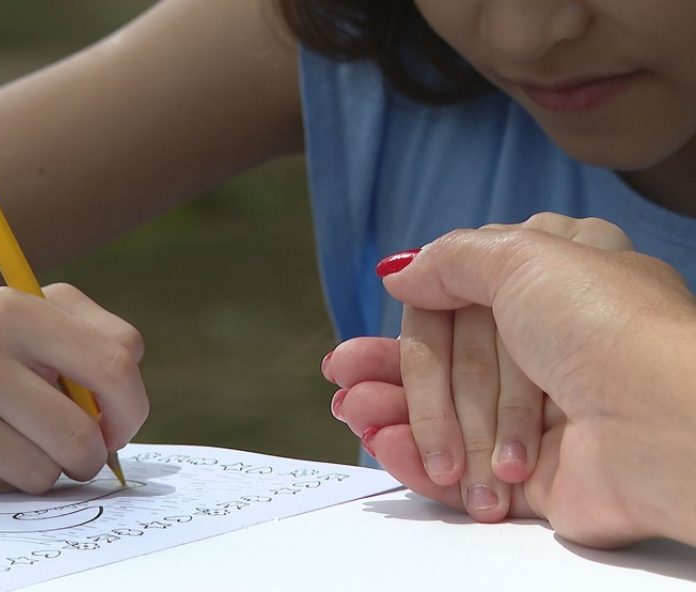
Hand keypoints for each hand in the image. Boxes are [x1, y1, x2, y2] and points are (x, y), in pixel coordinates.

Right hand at [0, 283, 147, 493]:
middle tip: (80, 447)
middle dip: (94, 452)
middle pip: (81, 435)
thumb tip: (122, 418)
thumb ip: (93, 344)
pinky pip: (2, 490)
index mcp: (13, 311)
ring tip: (20, 438)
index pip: (114, 363)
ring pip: (45, 473)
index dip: (131, 404)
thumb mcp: (30, 312)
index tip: (117, 420)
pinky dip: (6, 476)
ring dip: (48, 466)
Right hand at [372, 214, 632, 521]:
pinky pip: (462, 467)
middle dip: (396, 375)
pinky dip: (420, 458)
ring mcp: (539, 411)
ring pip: (448, 414)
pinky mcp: (532, 472)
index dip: (410, 320)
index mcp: (553, 284)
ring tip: (353, 415)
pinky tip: (385, 444)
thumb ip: (451, 259)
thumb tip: (400, 270)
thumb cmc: (603, 326)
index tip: (367, 338)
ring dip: (398, 415)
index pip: (461, 300)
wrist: (662, 425)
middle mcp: (547, 344)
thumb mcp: (521, 256)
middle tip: (344, 386)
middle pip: (449, 360)